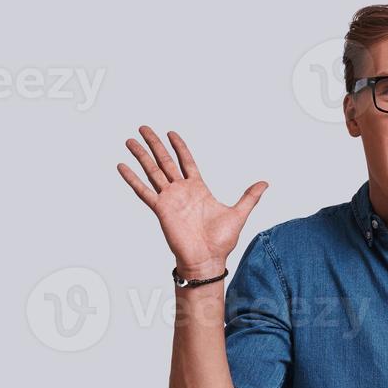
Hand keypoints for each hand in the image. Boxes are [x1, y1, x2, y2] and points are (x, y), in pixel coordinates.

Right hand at [117, 126, 267, 277]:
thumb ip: (249, 197)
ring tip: (130, 140)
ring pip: (152, 171)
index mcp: (198, 189)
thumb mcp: (239, 213)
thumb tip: (265, 183)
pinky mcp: (160, 209)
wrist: (207, 260)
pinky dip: (132, 179)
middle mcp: (181, 191)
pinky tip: (122, 166)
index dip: (179, 146)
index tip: (171, 132)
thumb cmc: (221, 242)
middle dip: (155, 144)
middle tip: (144, 127)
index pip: (186, 161)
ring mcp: (169, 199)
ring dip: (141, 156)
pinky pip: (143, 191)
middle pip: (165, 161)